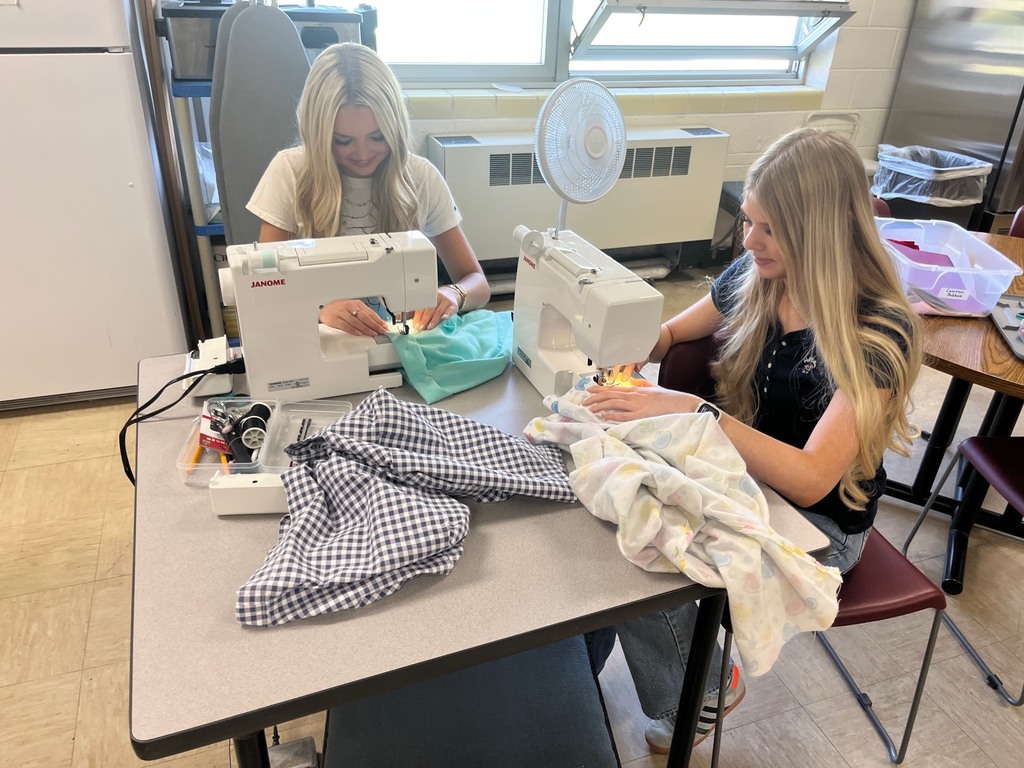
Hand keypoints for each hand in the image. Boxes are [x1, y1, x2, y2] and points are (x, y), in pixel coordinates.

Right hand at [319, 300, 389, 335]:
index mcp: (357, 304)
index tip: (385, 327)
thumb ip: (365, 316)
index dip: (379, 321)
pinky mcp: (334, 319)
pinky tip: (359, 334)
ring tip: (372, 333)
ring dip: (365, 328)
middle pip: (364, 316)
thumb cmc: (341, 310)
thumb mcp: (354, 310)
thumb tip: (378, 324)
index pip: (370, 313)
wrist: (324, 310)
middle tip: (381, 331)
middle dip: (374, 325)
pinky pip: (345, 325)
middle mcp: (350, 306)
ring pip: (356, 321)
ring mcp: (342, 312)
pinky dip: (353, 330)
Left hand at [405, 286, 460, 331]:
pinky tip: (444, 318)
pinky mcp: (453, 305)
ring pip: (438, 310)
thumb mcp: (423, 305)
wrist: (451, 295)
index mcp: (426, 297)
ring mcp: (445, 301)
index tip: (414, 325)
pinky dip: (447, 314)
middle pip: (429, 309)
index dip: (417, 316)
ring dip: (433, 319)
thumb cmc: (435, 302)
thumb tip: (398, 317)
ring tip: (429, 327)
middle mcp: (436, 297)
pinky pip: (450, 309)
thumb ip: (412, 313)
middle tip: (420, 328)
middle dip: (424, 319)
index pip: (421, 307)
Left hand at [582, 384, 699, 421]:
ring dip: (599, 406)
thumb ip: (642, 384)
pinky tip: (603, 416)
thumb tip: (633, 382)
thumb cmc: (668, 398)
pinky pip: (623, 416)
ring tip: (589, 408)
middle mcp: (634, 396)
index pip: (614, 388)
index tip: (589, 390)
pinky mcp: (641, 415)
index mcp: (636, 389)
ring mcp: (637, 405)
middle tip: (584, 401)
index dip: (600, 389)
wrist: (681, 403)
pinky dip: (612, 415)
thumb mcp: (653, 387)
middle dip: (595, 398)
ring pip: (613, 404)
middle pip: (610, 395)